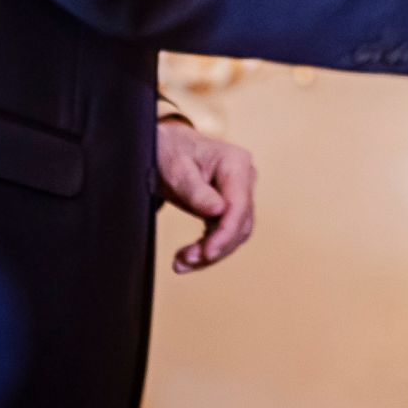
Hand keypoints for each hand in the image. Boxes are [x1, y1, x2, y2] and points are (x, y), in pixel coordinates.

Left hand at [156, 119, 255, 272]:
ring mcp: (238, 192)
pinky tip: (189, 257)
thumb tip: (218, 211)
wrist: (164, 145)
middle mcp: (244, 177)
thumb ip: (196, 190)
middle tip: (185, 261)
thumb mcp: (176, 168)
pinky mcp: (229, 205)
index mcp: (236, 162)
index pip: (239, 204)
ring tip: (181, 262)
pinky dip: (208, 247)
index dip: (226, 233)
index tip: (207, 253)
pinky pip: (225, 232)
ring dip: (211, 252)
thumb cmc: (169, 150)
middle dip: (216, 247)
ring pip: (235, 233)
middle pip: (240, 223)